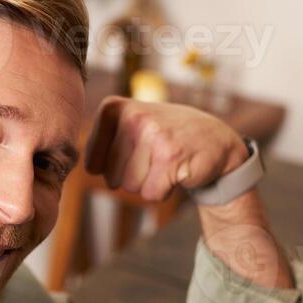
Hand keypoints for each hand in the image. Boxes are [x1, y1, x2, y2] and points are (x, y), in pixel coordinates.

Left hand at [84, 96, 250, 202]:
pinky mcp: (171, 157)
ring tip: (166, 162)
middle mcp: (133, 117)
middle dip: (133, 177)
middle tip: (156, 157)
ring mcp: (153, 135)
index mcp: (114, 108)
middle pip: (112, 177)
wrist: (215, 139)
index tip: (134, 152)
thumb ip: (100, 142)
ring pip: (131, 187)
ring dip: (149, 183)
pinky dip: (164, 191)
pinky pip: (152, 194)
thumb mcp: (129, 127)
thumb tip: (87, 168)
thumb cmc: (166, 136)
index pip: (93, 163)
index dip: (113, 169)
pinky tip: (178, 171)